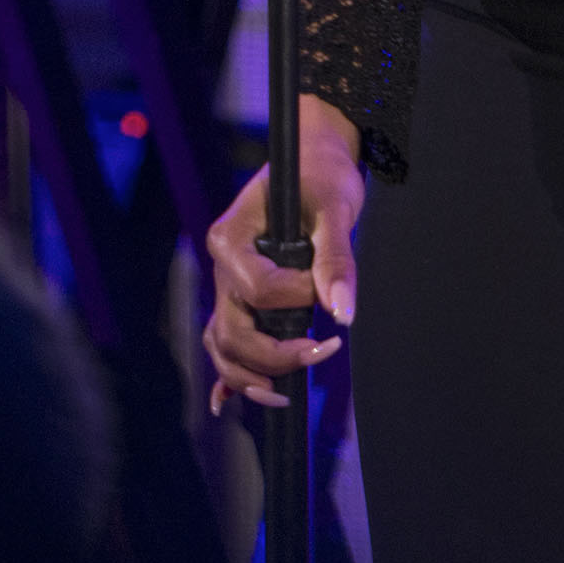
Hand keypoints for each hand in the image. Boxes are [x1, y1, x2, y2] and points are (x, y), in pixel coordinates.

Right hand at [203, 93, 364, 412]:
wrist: (313, 158)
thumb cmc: (322, 174)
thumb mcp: (335, 208)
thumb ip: (335, 259)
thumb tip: (342, 313)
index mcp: (230, 237)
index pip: (256, 290)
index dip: (295, 299)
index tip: (325, 287)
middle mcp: (221, 265)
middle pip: (231, 330)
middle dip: (274, 355)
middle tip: (323, 349)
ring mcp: (227, 284)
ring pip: (222, 345)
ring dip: (249, 376)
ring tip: (285, 396)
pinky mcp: (240, 297)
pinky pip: (223, 342)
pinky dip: (225, 375)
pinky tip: (224, 403)